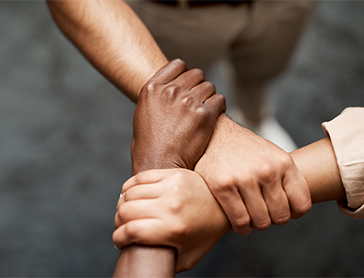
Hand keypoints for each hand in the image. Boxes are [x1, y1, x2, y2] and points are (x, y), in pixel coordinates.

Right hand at [113, 169, 229, 272]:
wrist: (224, 205)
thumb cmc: (205, 233)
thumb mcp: (188, 256)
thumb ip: (165, 263)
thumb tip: (144, 264)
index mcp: (174, 228)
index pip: (131, 231)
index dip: (118, 238)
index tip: (119, 241)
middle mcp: (171, 205)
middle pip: (126, 211)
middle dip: (118, 222)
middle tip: (123, 227)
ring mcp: (171, 186)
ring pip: (129, 193)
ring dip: (122, 205)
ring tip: (127, 213)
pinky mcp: (172, 173)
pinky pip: (139, 178)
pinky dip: (129, 188)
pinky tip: (132, 197)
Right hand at [131, 59, 225, 173]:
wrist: (159, 166)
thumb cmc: (149, 146)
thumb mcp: (143, 113)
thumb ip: (157, 96)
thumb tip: (169, 87)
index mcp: (152, 88)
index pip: (178, 64)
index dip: (185, 74)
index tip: (187, 85)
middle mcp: (170, 91)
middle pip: (196, 74)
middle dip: (198, 86)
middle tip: (197, 102)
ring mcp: (188, 101)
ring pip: (209, 86)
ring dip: (208, 97)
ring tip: (203, 113)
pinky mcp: (205, 115)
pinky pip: (220, 100)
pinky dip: (218, 108)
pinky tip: (211, 118)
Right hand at [195, 114, 311, 234]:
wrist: (212, 132)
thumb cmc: (243, 147)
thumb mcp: (271, 153)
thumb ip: (284, 176)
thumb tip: (295, 207)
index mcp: (283, 162)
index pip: (301, 204)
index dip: (292, 213)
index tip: (280, 210)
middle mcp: (267, 170)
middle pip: (280, 216)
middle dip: (271, 219)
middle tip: (261, 213)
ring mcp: (244, 178)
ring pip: (261, 221)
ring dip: (255, 224)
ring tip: (249, 216)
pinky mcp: (223, 186)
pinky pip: (240, 220)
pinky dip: (241, 227)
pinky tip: (238, 221)